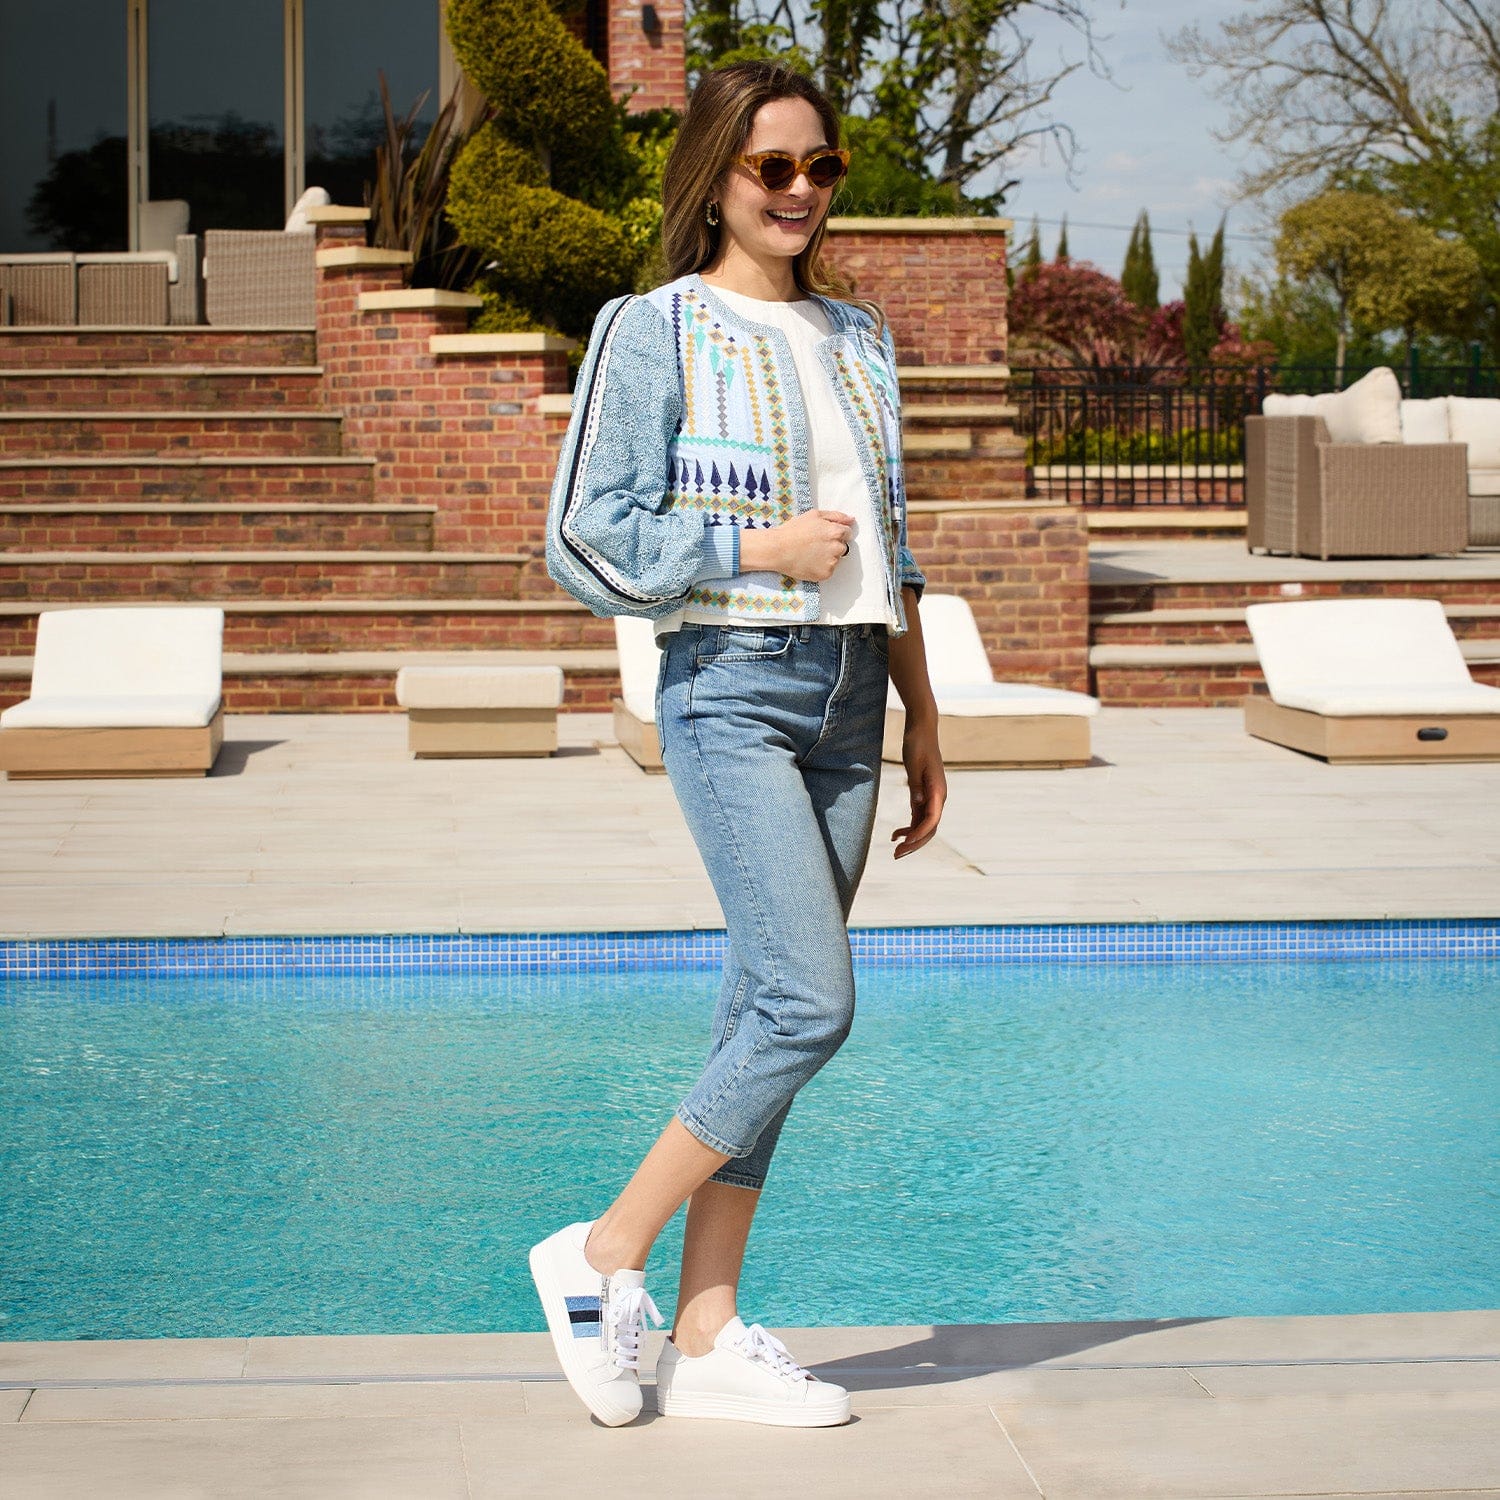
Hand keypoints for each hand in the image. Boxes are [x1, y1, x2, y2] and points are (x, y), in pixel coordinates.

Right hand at [740, 509, 853, 581]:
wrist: (777, 549)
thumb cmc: (793, 530)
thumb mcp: (814, 515)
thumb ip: (836, 516)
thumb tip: (851, 520)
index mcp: (836, 532)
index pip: (847, 533)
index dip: (835, 533)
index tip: (823, 535)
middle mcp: (837, 548)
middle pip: (843, 547)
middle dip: (833, 545)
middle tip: (815, 545)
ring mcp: (832, 562)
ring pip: (835, 559)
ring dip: (827, 557)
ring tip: (810, 553)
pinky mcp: (825, 574)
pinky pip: (828, 570)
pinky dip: (821, 567)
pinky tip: (809, 561)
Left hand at [891, 718, 945, 858]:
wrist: (922, 730)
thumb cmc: (917, 745)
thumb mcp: (914, 765)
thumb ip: (916, 786)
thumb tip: (919, 804)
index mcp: (938, 791)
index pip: (932, 820)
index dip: (918, 834)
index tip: (904, 842)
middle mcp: (938, 798)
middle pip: (929, 829)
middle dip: (914, 844)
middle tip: (896, 855)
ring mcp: (932, 798)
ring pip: (924, 826)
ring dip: (911, 839)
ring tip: (894, 850)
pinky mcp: (925, 796)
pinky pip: (919, 818)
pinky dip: (909, 828)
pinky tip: (895, 835)